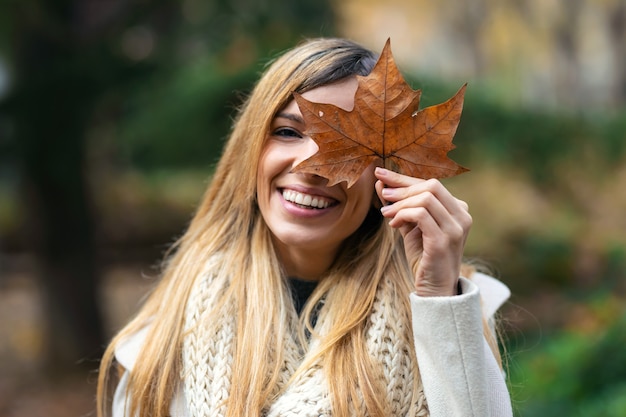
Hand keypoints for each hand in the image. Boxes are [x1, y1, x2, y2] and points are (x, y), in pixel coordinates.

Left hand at [374, 167, 471, 295]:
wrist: (435, 289)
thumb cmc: (424, 257)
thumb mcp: (411, 226)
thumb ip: (400, 205)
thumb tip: (381, 182)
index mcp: (458, 209)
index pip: (431, 184)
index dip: (404, 178)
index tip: (380, 174)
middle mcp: (462, 216)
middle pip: (431, 185)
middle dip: (402, 188)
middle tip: (383, 196)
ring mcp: (456, 228)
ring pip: (425, 198)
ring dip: (400, 204)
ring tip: (385, 214)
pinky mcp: (444, 240)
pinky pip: (421, 215)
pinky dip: (403, 215)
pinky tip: (393, 225)